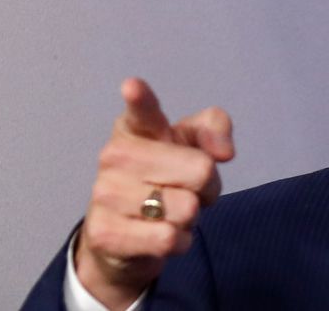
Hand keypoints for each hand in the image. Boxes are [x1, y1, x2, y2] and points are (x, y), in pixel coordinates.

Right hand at [74, 78, 234, 309]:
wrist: (126, 236)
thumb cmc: (166, 178)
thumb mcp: (194, 146)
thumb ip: (215, 130)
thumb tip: (223, 152)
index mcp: (135, 126)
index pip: (141, 110)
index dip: (140, 98)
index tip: (132, 87)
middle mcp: (115, 155)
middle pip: (201, 170)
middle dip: (207, 187)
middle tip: (186, 189)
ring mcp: (105, 193)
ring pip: (187, 208)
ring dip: (191, 217)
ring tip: (170, 212)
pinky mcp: (105, 233)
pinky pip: (169, 238)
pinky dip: (179, 241)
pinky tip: (161, 235)